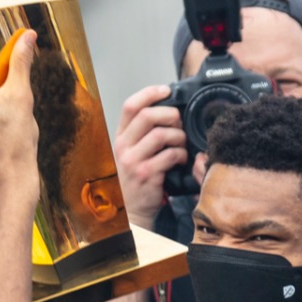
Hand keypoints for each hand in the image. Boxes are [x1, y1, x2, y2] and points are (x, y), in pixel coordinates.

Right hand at [115, 84, 186, 227]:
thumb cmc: (136, 181)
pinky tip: (181, 160)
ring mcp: (133, 161)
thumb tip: (169, 112)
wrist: (131, 212)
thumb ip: (144, 135)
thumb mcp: (132, 154)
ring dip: (178, 137)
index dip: (149, 93)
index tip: (166, 90)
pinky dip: (181, 155)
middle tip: (178, 122)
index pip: (130, 106)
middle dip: (170, 114)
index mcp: (120, 138)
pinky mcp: (147, 174)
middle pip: (147, 115)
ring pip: (161, 134)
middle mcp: (123, 147)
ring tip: (181, 145)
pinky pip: (170, 155)